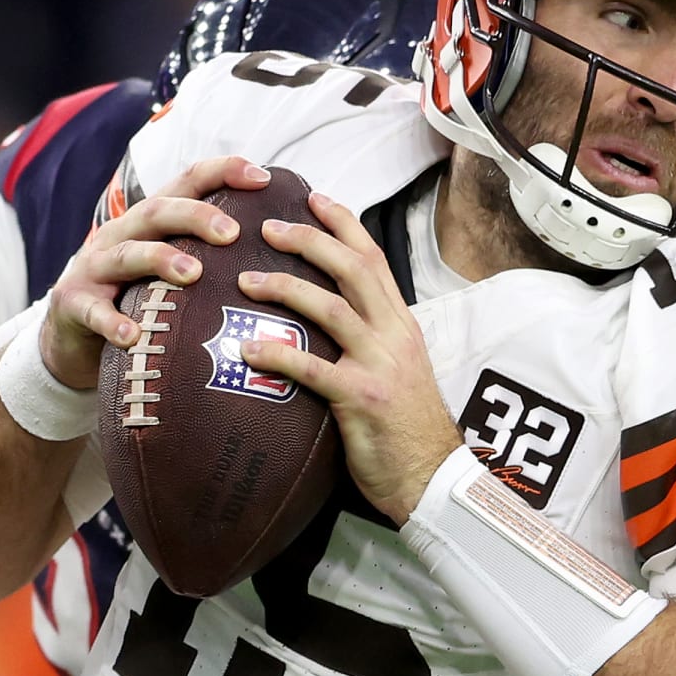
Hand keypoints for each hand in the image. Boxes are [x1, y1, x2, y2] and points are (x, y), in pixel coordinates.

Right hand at [41, 156, 269, 388]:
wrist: (72, 334)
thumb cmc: (137, 296)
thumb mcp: (170, 269)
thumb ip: (213, 256)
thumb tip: (284, 254)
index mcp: (152, 221)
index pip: (188, 182)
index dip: (224, 172)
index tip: (264, 178)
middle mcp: (123, 234)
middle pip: (158, 211)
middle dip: (196, 216)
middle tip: (232, 233)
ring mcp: (95, 266)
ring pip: (128, 254)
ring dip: (161, 259)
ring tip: (193, 274)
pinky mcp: (75, 303)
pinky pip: (94, 311)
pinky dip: (112, 322)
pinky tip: (132, 336)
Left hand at [237, 189, 464, 524]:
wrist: (431, 478)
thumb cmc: (405, 427)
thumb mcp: (396, 369)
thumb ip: (367, 339)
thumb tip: (323, 316)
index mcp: (401, 322)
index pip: (372, 258)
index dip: (343, 224)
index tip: (313, 198)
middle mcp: (394, 334)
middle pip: (352, 269)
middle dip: (308, 240)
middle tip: (267, 227)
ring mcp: (380, 364)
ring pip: (331, 309)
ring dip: (284, 289)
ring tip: (244, 282)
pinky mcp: (363, 399)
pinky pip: (314, 369)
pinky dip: (278, 355)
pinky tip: (246, 350)